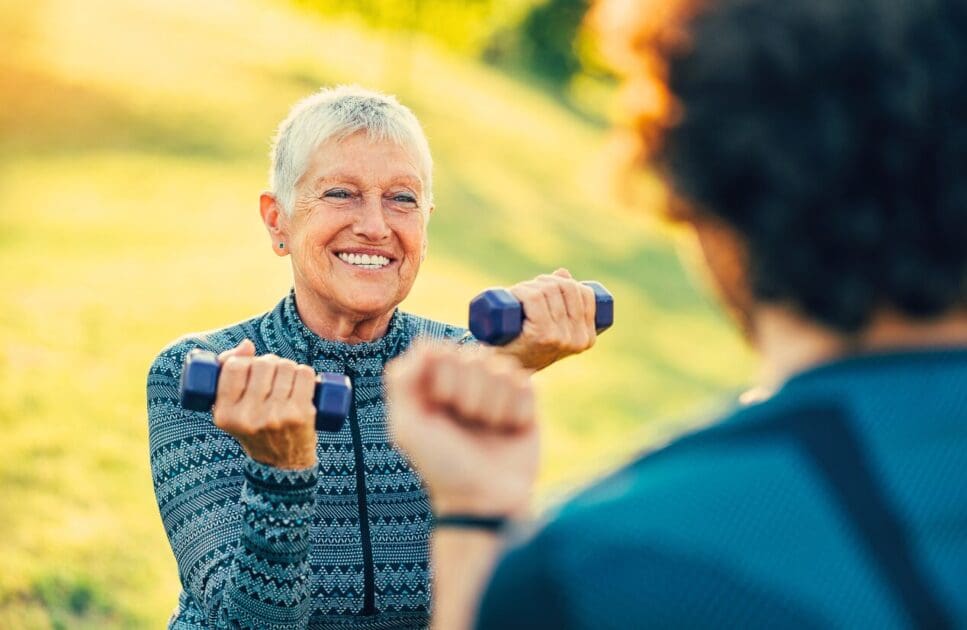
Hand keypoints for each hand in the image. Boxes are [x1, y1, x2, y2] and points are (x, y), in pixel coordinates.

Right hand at [211, 339, 318, 469]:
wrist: (283, 465)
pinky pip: (304, 374)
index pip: (234, 367)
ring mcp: (276, 416)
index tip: (250, 370)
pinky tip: (302, 383)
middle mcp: (249, 417)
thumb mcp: (232, 410)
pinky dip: (305, 373)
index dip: (245, 361)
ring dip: (288, 368)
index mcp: (225, 415)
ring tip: (286, 382)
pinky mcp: (300, 415)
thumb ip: (229, 374)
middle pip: (263, 363)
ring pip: (286, 366)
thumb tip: (247, 345)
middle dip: (270, 363)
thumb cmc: (256, 428)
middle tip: (273, 377)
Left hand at [386, 342, 538, 516]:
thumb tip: (425, 345)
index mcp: (434, 383)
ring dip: (494, 405)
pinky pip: (526, 383)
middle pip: (474, 355)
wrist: (486, 499)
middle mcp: (466, 381)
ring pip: (502, 368)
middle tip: (466, 423)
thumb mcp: (408, 427)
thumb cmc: (443, 465)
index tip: (438, 406)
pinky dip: (517, 410)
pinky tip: (509, 429)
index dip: (443, 377)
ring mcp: (497, 389)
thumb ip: (403, 381)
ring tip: (488, 429)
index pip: (440, 349)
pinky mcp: (526, 401)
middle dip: (470, 394)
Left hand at [498, 268, 596, 370]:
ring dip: (529, 285)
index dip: (565, 282)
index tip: (545, 286)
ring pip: (548, 291)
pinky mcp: (539, 335)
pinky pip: (535, 299)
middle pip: (566, 289)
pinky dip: (523, 290)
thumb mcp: (552, 328)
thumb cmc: (526, 346)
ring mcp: (559, 338)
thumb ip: (562, 303)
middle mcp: (577, 339)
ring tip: (517, 294)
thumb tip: (563, 273)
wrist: (502, 368)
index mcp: (587, 338)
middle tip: (527, 290)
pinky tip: (515, 293)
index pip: (585, 294)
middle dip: (545, 281)